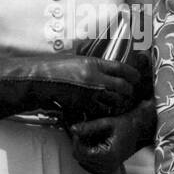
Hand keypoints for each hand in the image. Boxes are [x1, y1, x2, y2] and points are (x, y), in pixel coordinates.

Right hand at [0, 54, 138, 122]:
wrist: (37, 81)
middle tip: (128, 95)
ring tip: (119, 104)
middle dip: (128, 92)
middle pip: (123, 86)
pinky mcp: (83, 106)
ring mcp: (89, 93)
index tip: (136, 78)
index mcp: (93, 63)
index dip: (132, 74)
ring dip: (119, 104)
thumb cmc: (52, 69)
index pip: (121, 68)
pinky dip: (105, 112)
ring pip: (115, 101)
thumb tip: (105, 69)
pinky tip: (104, 111)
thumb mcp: (75, 61)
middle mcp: (95, 77)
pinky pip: (101, 111)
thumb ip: (91, 65)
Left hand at [69, 102, 153, 173]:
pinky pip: (87, 165)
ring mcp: (107, 171)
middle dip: (79, 144)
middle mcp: (108, 166)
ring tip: (93, 138)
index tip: (79, 131)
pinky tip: (95, 146)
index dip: (77, 141)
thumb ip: (88, 126)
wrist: (138, 131)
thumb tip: (72, 129)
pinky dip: (88, 155)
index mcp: (109, 155)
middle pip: (80, 158)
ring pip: (82, 162)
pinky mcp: (105, 171)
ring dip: (83, 149)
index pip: (81, 153)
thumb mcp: (107, 122)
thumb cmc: (125, 125)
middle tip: (85, 132)